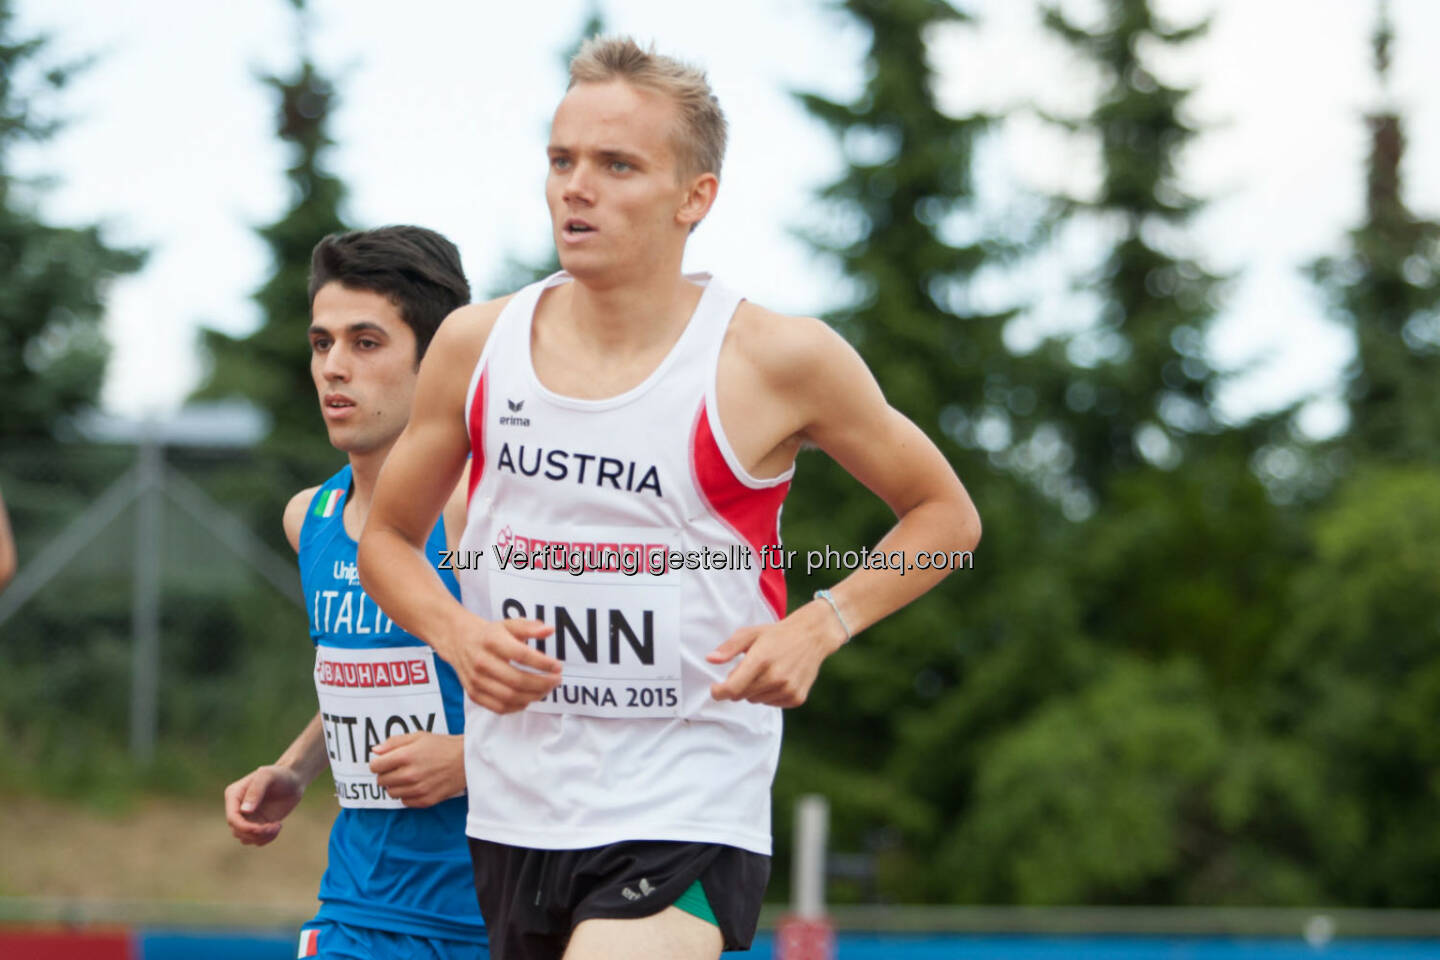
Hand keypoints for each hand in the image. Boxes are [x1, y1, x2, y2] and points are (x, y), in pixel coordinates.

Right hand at [224, 765, 305, 845]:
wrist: (293, 780)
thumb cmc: (280, 774)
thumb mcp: (268, 776)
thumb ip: (256, 791)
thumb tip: (245, 811)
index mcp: (234, 795)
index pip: (232, 818)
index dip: (244, 827)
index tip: (261, 828)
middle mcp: (237, 808)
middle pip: (237, 831)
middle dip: (256, 833)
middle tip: (275, 826)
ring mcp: (247, 817)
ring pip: (245, 838)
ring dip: (261, 837)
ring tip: (277, 826)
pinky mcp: (257, 824)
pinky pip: (255, 840)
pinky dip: (266, 838)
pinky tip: (278, 826)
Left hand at [369, 732, 465, 807]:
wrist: (467, 760)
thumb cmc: (443, 746)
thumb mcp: (418, 736)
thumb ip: (394, 742)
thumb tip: (375, 751)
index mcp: (405, 756)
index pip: (375, 766)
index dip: (377, 763)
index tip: (383, 762)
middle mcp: (410, 774)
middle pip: (381, 781)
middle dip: (386, 774)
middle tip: (397, 768)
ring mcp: (418, 789)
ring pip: (391, 793)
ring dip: (395, 785)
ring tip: (407, 777)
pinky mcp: (426, 800)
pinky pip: (405, 802)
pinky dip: (406, 795)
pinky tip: (415, 785)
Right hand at [437, 614, 562, 713]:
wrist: (458, 641)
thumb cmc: (490, 634)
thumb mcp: (508, 624)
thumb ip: (529, 627)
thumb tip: (549, 630)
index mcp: (491, 641)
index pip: (521, 655)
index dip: (543, 663)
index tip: (558, 666)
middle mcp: (481, 662)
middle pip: (517, 680)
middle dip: (542, 683)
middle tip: (556, 680)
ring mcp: (476, 680)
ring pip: (510, 697)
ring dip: (533, 696)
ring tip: (547, 690)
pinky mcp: (473, 694)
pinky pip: (499, 708)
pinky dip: (518, 706)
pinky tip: (529, 698)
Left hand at [707, 601, 846, 706]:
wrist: (812, 636)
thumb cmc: (777, 634)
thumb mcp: (750, 633)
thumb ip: (728, 648)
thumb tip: (710, 659)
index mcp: (761, 660)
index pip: (732, 689)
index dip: (719, 692)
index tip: (715, 689)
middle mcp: (775, 677)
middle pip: (741, 696)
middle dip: (737, 686)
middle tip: (746, 670)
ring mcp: (788, 689)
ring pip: (755, 701)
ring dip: (753, 690)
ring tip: (765, 671)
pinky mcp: (797, 698)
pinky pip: (771, 704)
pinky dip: (768, 695)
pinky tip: (777, 679)